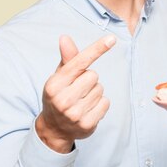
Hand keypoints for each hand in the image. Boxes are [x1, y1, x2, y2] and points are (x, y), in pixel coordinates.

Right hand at [35, 34, 115, 152]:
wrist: (54, 128)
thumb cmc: (59, 95)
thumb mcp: (59, 77)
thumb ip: (67, 58)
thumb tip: (65, 38)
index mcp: (54, 84)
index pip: (79, 62)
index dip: (96, 49)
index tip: (112, 39)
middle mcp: (63, 99)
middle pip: (93, 75)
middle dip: (89, 80)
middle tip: (78, 90)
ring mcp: (74, 113)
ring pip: (100, 89)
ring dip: (94, 92)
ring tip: (82, 100)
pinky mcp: (87, 124)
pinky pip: (105, 103)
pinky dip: (100, 104)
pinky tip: (88, 109)